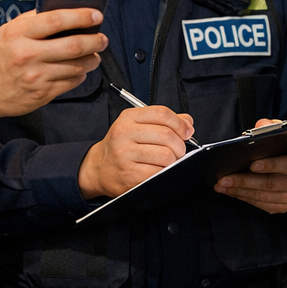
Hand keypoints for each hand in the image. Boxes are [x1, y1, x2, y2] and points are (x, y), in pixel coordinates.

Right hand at [0, 8, 106, 131]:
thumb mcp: (7, 32)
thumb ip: (31, 20)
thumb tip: (59, 10)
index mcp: (18, 34)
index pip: (56, 20)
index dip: (81, 16)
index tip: (95, 15)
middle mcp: (28, 55)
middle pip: (73, 45)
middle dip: (95, 40)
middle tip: (102, 38)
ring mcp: (36, 76)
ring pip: (77, 66)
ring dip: (91, 59)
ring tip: (93, 55)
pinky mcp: (42, 93)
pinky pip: (71, 82)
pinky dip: (80, 75)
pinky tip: (78, 69)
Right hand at [78, 106, 194, 198]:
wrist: (98, 168)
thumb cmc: (122, 146)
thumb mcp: (136, 126)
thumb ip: (163, 121)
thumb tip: (188, 122)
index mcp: (128, 118)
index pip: (162, 113)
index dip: (180, 123)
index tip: (187, 132)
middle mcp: (124, 133)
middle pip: (166, 135)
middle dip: (180, 145)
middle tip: (179, 151)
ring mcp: (125, 154)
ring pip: (165, 155)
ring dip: (174, 160)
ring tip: (168, 162)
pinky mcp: (129, 173)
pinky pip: (158, 172)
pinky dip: (165, 172)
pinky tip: (160, 171)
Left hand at [214, 118, 286, 213]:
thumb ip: (274, 128)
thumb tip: (258, 127)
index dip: (270, 165)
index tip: (252, 165)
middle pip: (270, 184)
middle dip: (245, 181)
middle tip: (225, 178)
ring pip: (263, 196)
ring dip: (240, 191)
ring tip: (222, 185)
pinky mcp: (281, 207)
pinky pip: (260, 204)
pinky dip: (244, 197)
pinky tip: (231, 191)